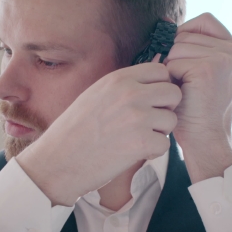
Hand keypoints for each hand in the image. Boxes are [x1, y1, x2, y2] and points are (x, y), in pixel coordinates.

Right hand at [16, 62, 181, 205]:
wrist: (57, 160)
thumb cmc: (75, 131)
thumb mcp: (96, 94)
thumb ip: (123, 86)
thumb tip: (152, 81)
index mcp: (119, 79)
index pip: (161, 71)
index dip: (161, 87)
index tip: (151, 102)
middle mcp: (131, 93)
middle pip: (174, 93)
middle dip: (166, 108)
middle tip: (150, 123)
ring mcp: (137, 117)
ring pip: (172, 120)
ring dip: (160, 132)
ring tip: (137, 139)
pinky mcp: (141, 142)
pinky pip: (165, 144)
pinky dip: (153, 152)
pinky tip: (134, 153)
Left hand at [164, 13, 231, 180]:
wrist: (204, 139)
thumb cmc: (194, 108)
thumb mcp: (193, 70)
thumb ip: (185, 45)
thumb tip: (165, 20)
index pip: (203, 21)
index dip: (185, 36)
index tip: (181, 60)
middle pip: (185, 34)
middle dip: (174, 57)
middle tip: (183, 84)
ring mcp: (223, 58)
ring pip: (176, 47)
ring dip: (170, 69)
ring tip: (183, 90)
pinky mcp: (208, 68)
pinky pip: (173, 62)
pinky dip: (169, 79)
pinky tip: (181, 95)